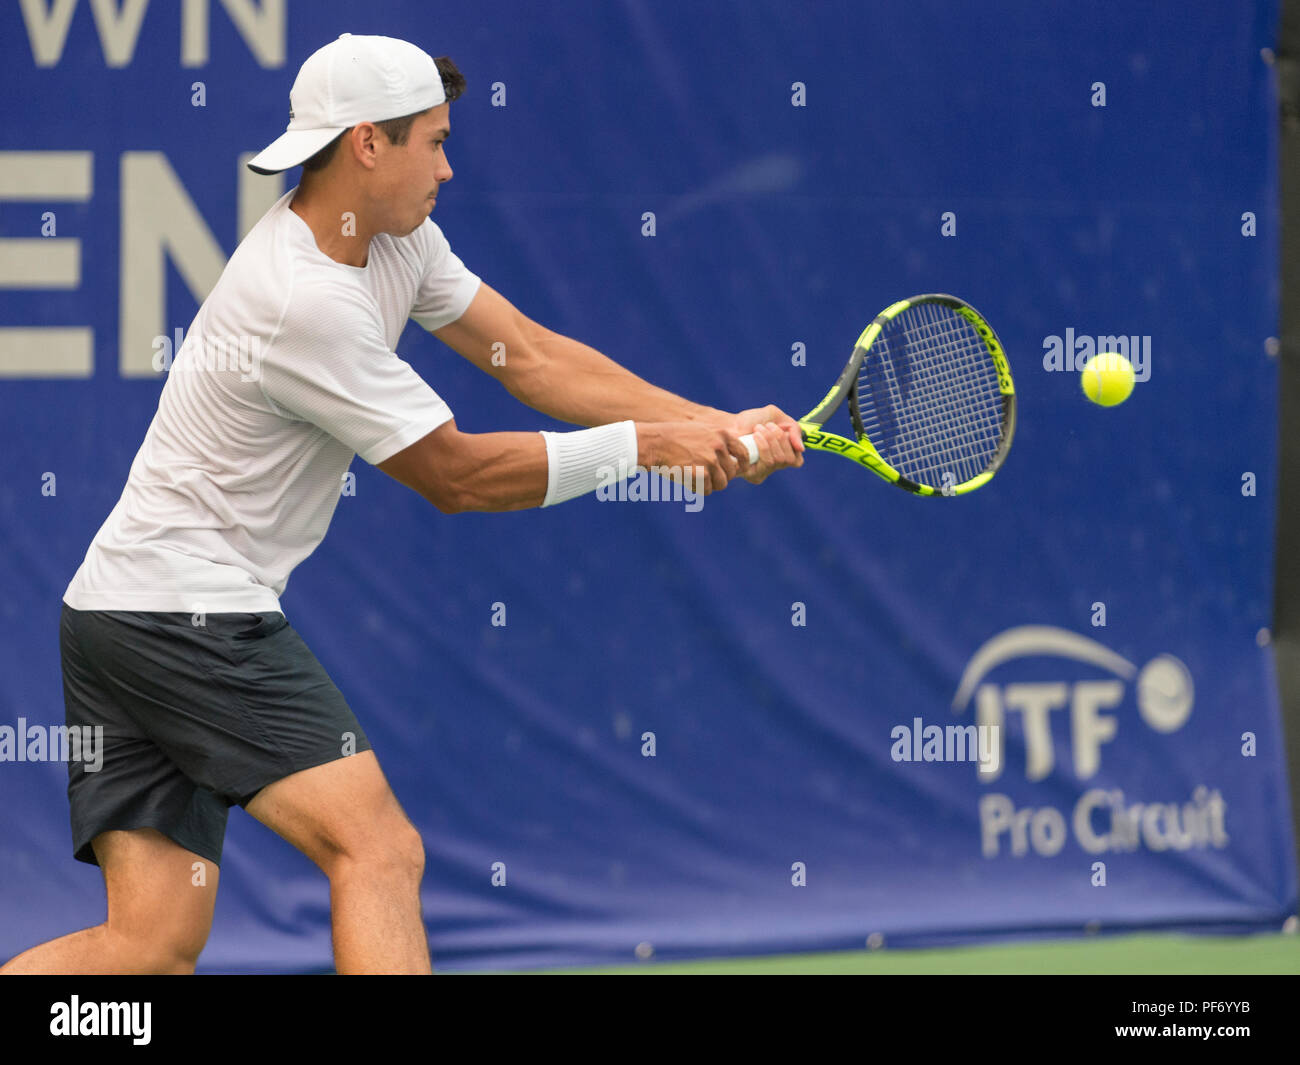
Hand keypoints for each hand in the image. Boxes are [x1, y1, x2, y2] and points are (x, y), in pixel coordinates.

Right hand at [636, 421, 750, 493]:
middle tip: (708, 478)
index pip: (744, 452)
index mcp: (722, 434)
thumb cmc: (674, 437)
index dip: (743, 465)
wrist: (655, 443)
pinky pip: (708, 489)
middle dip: (721, 477)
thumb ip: (716, 441)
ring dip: (711, 485)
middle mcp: (719, 447)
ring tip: (697, 481)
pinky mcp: (701, 474)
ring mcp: (710, 460)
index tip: (739, 470)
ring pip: (721, 483)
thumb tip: (731, 460)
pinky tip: (688, 482)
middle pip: (732, 472)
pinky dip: (699, 489)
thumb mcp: (700, 431)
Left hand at [727, 405, 803, 483]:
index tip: (782, 429)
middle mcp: (773, 468)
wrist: (730, 423)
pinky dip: (764, 445)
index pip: (796, 461)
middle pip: (789, 459)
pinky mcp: (752, 474)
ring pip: (779, 460)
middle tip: (767, 426)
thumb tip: (801, 449)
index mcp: (781, 457)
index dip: (792, 444)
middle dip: (779, 438)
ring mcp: (763, 473)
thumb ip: (795, 430)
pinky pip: (767, 462)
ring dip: (771, 439)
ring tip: (758, 429)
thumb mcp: (778, 418)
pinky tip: (754, 436)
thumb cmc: (752, 421)